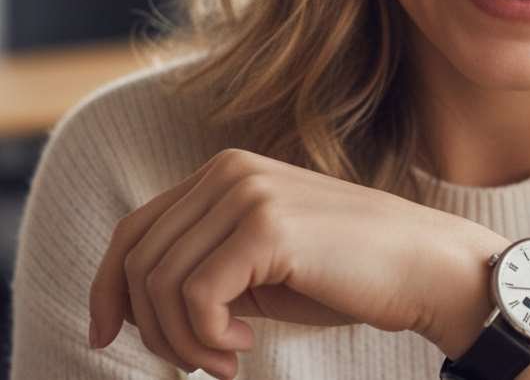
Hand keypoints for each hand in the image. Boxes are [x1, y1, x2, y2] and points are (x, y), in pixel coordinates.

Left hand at [87, 147, 472, 378]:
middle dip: (152, 327)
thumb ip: (203, 262)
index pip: (135, 228)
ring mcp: (247, 193)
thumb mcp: (259, 263)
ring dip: (182, 341)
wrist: (420, 264)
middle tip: (199, 363)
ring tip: (226, 357)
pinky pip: (194, 297)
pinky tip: (244, 346)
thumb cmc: (344, 271)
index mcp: (225, 171)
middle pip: (138, 259)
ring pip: (160, 282)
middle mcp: (229, 171)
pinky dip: (205, 338)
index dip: (107, 286)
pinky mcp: (265, 226)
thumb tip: (128, 305)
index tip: (107, 336)